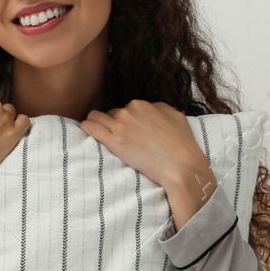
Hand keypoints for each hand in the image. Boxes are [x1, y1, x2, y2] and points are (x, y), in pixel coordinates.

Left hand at [79, 100, 217, 228]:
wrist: (181, 166)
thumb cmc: (182, 143)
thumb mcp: (174, 116)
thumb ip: (158, 108)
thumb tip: (149, 108)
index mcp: (141, 104)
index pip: (123, 109)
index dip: (124, 122)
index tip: (128, 134)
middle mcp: (128, 111)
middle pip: (110, 115)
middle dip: (112, 125)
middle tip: (119, 140)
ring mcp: (120, 125)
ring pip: (95, 118)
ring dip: (96, 126)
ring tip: (100, 137)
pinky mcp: (114, 141)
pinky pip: (89, 127)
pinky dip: (87, 129)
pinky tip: (88, 134)